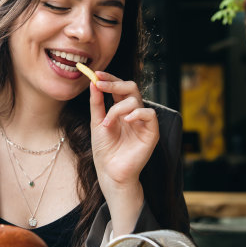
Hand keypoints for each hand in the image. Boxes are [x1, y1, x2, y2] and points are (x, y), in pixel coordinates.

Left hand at [89, 71, 158, 230]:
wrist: (110, 172)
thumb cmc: (104, 150)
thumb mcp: (96, 123)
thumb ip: (96, 103)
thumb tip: (93, 83)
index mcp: (121, 110)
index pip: (119, 87)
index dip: (109, 78)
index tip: (96, 74)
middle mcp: (133, 113)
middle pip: (130, 87)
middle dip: (114, 83)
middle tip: (100, 84)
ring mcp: (143, 122)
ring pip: (136, 99)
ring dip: (117, 108)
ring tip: (107, 124)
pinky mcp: (152, 132)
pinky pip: (149, 114)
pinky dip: (136, 113)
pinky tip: (125, 121)